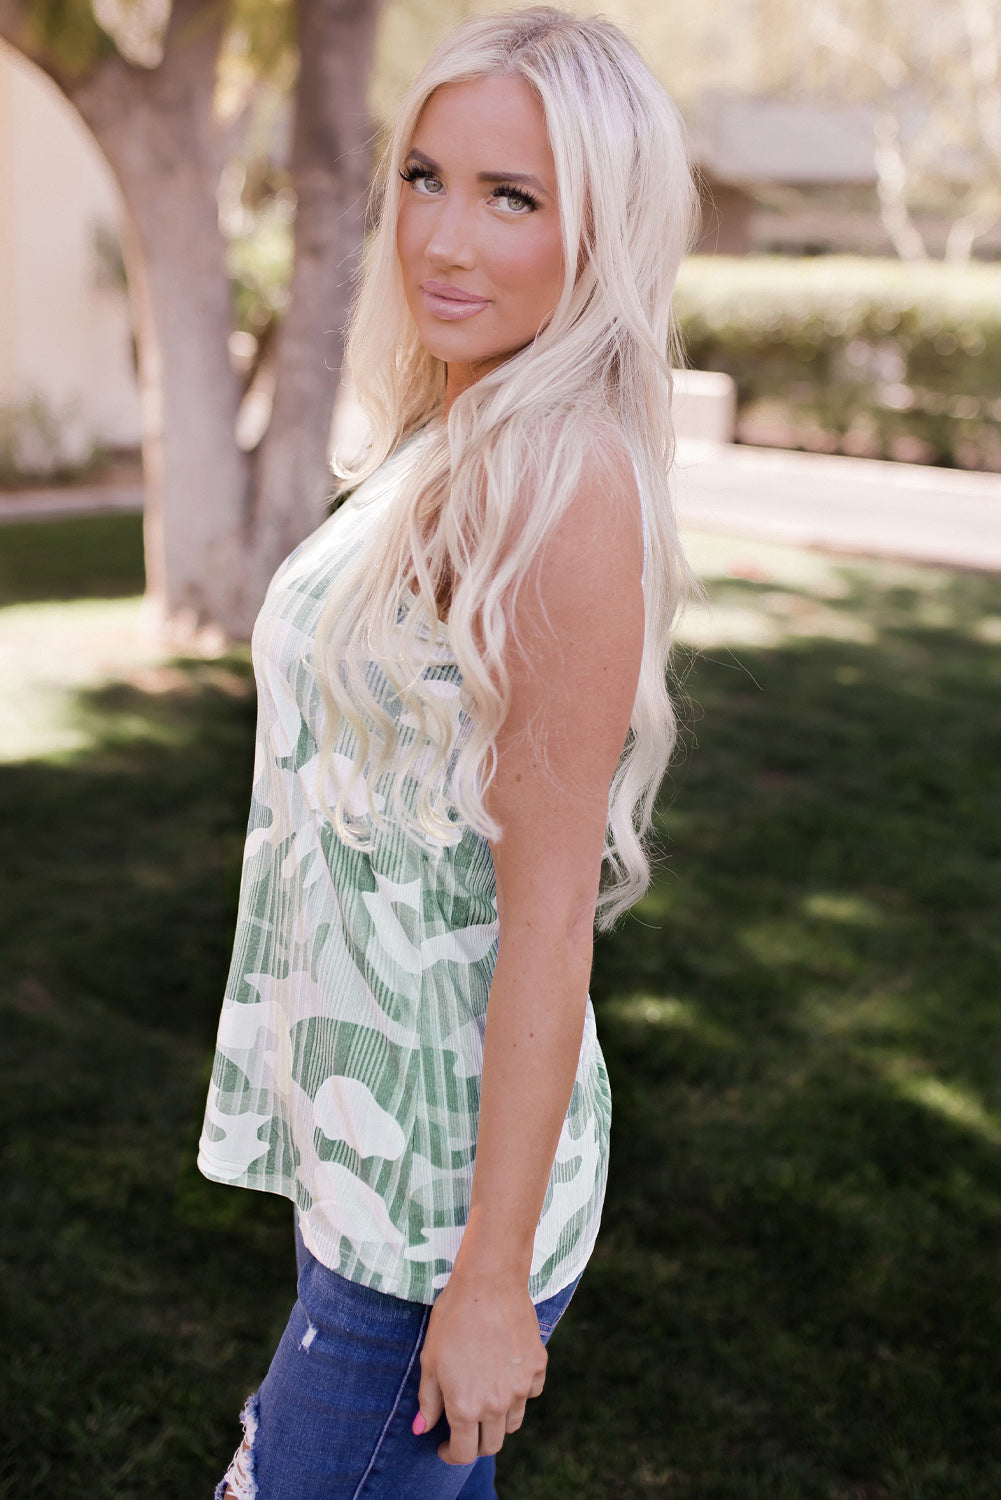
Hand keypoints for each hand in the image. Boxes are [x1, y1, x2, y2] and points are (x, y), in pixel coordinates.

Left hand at [413, 1268, 546, 1464]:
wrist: (488, 1283)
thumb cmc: (452, 1318)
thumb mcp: (430, 1360)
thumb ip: (428, 1400)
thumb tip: (422, 1429)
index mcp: (465, 1407)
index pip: (464, 1452)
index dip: (451, 1455)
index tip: (444, 1446)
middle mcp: (496, 1404)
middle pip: (492, 1445)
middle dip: (476, 1441)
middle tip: (464, 1425)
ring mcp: (520, 1387)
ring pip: (513, 1422)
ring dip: (498, 1420)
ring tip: (485, 1398)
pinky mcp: (538, 1367)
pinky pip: (530, 1394)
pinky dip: (519, 1393)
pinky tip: (506, 1373)